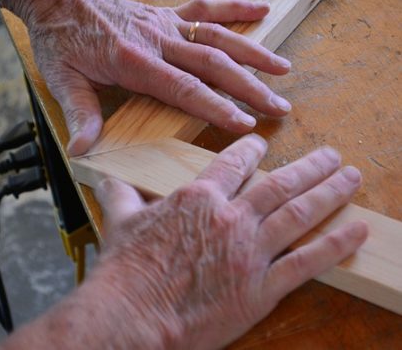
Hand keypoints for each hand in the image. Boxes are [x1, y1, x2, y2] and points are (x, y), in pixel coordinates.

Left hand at [23, 0, 291, 154]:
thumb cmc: (60, 38)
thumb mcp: (62, 78)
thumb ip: (79, 113)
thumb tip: (83, 150)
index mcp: (134, 60)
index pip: (184, 88)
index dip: (217, 107)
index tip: (245, 124)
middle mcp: (157, 40)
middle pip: (212, 64)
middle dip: (249, 87)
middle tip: (279, 107)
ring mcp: (165, 23)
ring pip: (217, 37)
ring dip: (253, 52)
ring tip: (283, 70)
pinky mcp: (166, 13)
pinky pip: (206, 9)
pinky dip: (236, 9)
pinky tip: (262, 11)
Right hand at [92, 134, 366, 348]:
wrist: (132, 315)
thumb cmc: (126, 270)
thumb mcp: (120, 222)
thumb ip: (119, 194)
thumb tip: (105, 179)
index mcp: (198, 198)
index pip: (234, 164)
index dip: (252, 150)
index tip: (264, 145)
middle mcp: (230, 218)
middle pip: (279, 183)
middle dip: (310, 166)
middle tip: (332, 154)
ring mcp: (249, 251)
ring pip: (299, 213)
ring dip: (329, 192)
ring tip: (351, 177)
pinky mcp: (261, 287)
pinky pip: (306, 261)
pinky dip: (334, 244)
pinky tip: (355, 230)